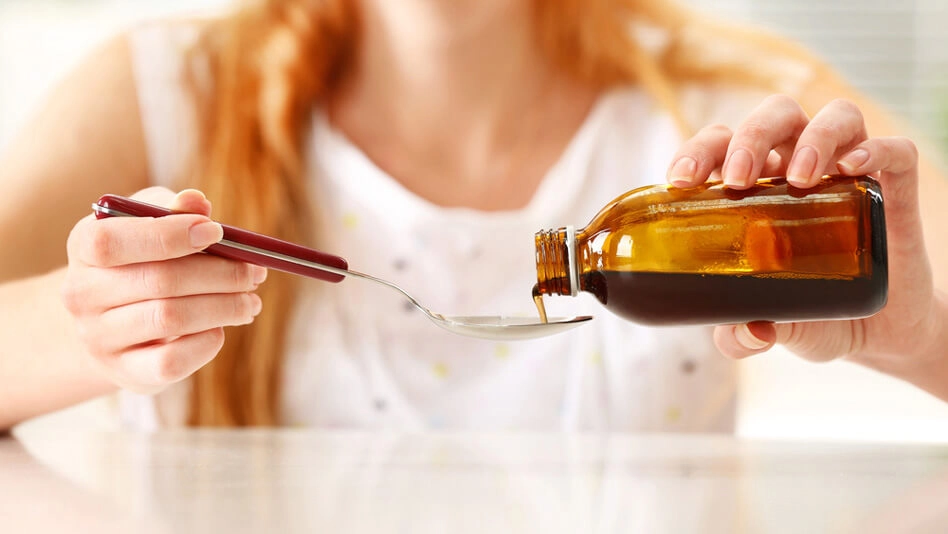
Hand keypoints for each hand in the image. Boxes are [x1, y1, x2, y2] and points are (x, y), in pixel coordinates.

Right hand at [62, 187, 266, 393]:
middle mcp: (81, 294)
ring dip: (224, 307)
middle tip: (255, 272)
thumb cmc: (143, 257)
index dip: (169, 235)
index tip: (216, 232)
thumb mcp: (151, 222)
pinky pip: (171, 362)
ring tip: (250, 301)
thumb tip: (196, 202)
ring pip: (170, 320)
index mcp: (83, 246)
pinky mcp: (124, 372)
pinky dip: (207, 343)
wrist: (115, 319)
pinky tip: (221, 328)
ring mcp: (98, 338)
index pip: (112, 242)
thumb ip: (172, 209)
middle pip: (158, 281)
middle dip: (220, 274)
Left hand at [666, 95, 939, 374]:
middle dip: (750, 137)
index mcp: (755, 186)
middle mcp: (799, 168)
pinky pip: (894, 150)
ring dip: (812, 138)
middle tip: (738, 179)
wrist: (878, 335)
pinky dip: (873, 149)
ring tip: (798, 178)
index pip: (721, 145)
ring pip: (835, 117)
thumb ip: (742, 336)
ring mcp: (849, 174)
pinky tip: (852, 169)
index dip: (698, 150)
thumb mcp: (768, 328)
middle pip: (774, 117)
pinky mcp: (894, 190)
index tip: (681, 180)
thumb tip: (749, 332)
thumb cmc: (810, 315)